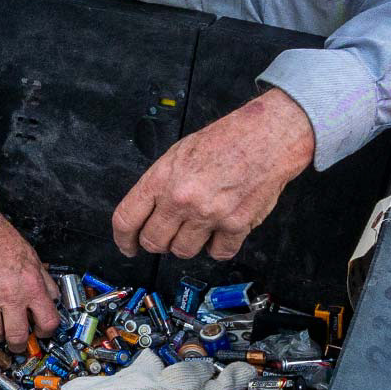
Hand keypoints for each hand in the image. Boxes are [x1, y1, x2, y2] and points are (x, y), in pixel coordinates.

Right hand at [0, 214, 60, 350]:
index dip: (46, 332)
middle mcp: (11, 296)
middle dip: (18, 345)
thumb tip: (52, 298)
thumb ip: (44, 281)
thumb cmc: (3, 240)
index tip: (41, 333)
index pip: (47, 321)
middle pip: (17, 335)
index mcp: (32, 287)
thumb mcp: (34, 259)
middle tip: (17, 344)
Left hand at [112, 89, 314, 260]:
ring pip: (183, 251)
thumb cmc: (226, 139)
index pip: (126, 220)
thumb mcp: (178, 154)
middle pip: (153, 242)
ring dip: (187, 244)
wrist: (268, 136)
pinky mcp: (236, 225)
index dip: (123, 239)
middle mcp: (182, 200)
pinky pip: (218, 253)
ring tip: (197, 227)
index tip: (128, 246)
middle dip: (156, 242)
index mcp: (162, 179)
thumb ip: (160, 184)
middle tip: (166, 235)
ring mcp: (209, 215)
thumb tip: (147, 211)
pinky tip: (219, 233)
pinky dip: (218, 247)